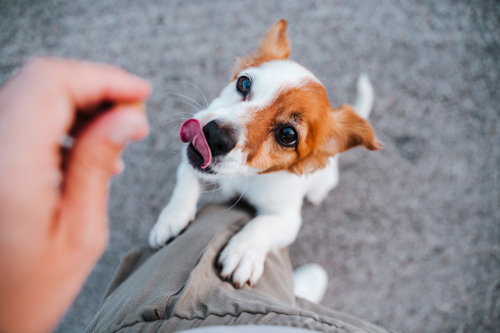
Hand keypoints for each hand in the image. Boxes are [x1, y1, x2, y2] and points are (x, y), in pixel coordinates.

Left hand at [0, 58, 150, 332]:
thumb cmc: (26, 291)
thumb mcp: (80, 232)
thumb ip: (98, 163)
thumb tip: (128, 118)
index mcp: (9, 167)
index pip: (52, 84)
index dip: (103, 78)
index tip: (140, 93)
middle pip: (40, 82)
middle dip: (95, 88)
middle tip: (133, 115)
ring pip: (32, 94)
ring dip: (79, 103)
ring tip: (115, 135)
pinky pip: (22, 117)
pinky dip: (59, 120)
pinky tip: (85, 147)